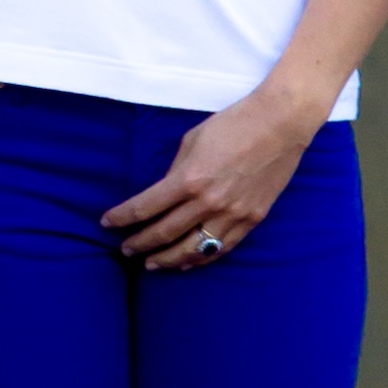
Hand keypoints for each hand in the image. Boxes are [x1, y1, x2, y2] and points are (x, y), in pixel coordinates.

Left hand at [101, 89, 318, 270]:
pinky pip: (220, 248)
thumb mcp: (194, 140)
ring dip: (167, 259)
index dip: (123, 217)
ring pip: (192, 250)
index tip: (107, 223)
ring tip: (151, 264)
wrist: (279, 124)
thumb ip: (178, 170)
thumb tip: (166, 192)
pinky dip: (200, 259)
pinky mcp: (251, 220)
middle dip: (140, 243)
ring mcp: (232, 214)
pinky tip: (186, 262)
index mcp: (189, 179)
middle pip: (165, 233)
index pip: (147, 207)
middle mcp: (208, 202)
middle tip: (125, 250)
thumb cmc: (233, 123)